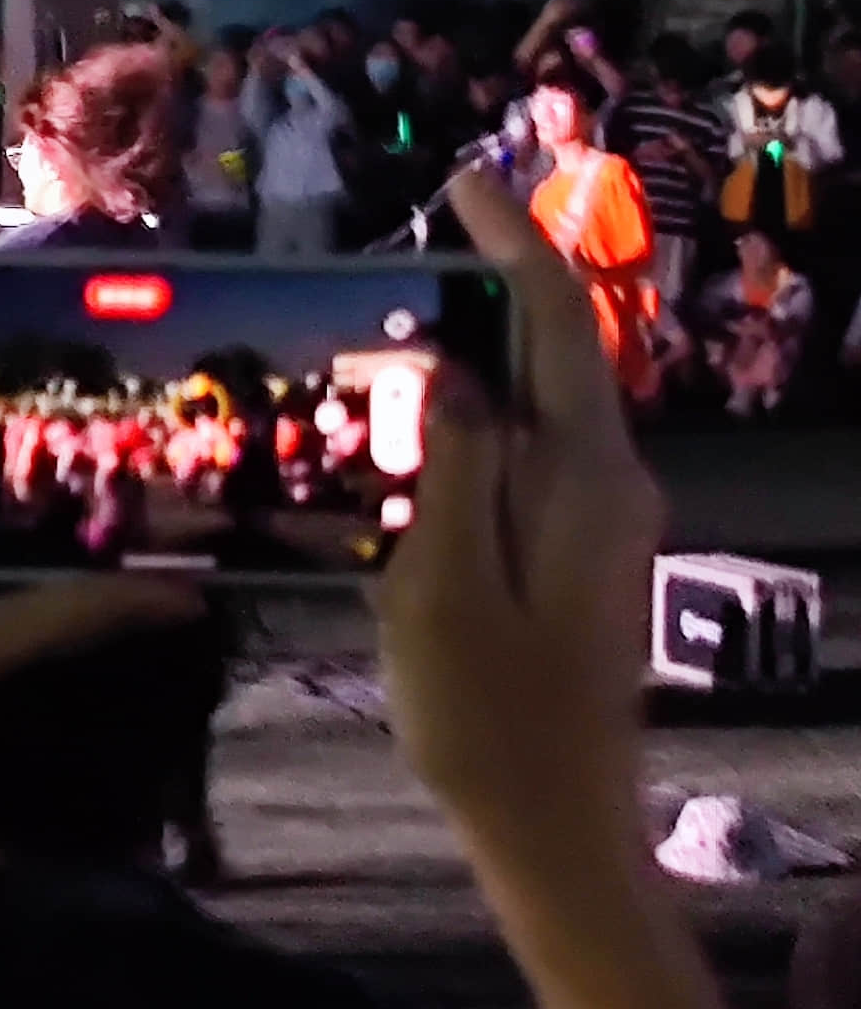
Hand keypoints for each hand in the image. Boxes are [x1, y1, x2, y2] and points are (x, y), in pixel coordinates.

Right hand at [375, 167, 660, 852]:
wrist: (554, 826)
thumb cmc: (486, 714)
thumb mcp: (442, 586)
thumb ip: (454, 466)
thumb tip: (453, 369)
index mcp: (587, 476)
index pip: (557, 322)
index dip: (512, 243)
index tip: (462, 182)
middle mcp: (611, 481)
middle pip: (558, 350)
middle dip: (497, 280)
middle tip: (414, 241)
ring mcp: (602, 518)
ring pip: (542, 401)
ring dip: (483, 348)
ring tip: (398, 315)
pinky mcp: (580, 551)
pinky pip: (529, 451)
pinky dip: (480, 411)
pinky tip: (421, 419)